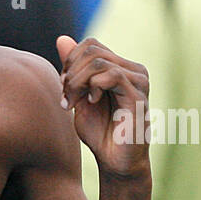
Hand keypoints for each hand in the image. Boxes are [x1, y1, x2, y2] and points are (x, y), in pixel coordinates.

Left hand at [57, 35, 150, 178]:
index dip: (69, 62)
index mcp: (119, 67)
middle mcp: (132, 69)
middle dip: (70, 73)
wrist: (115, 161)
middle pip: (91, 49)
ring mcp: (138, 80)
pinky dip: (93, 87)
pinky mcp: (138, 94)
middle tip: (66, 98)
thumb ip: (73, 69)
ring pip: (98, 61)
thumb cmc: (99, 132)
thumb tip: (61, 38)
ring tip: (73, 103)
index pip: (90, 44)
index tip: (63, 88)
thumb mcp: (79, 96)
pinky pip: (112, 75)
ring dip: (77, 82)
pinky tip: (90, 103)